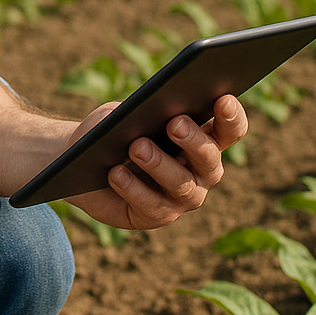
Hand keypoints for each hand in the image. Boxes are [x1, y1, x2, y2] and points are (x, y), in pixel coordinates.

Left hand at [64, 94, 247, 229]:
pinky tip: (116, 173)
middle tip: (175, 123)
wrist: (83, 161)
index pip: (228, 130)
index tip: (224, 98)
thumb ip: (141, 110)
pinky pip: (151, 206)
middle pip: (208, 158)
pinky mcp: (156, 216)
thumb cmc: (113, 130)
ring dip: (159, 164)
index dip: (231, 116)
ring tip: (137, 147)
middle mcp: (200, 172)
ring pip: (181, 184)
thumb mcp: (125, 112)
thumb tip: (153, 109)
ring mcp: (182, 198)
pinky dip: (133, 188)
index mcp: (202, 139)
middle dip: (193, 140)